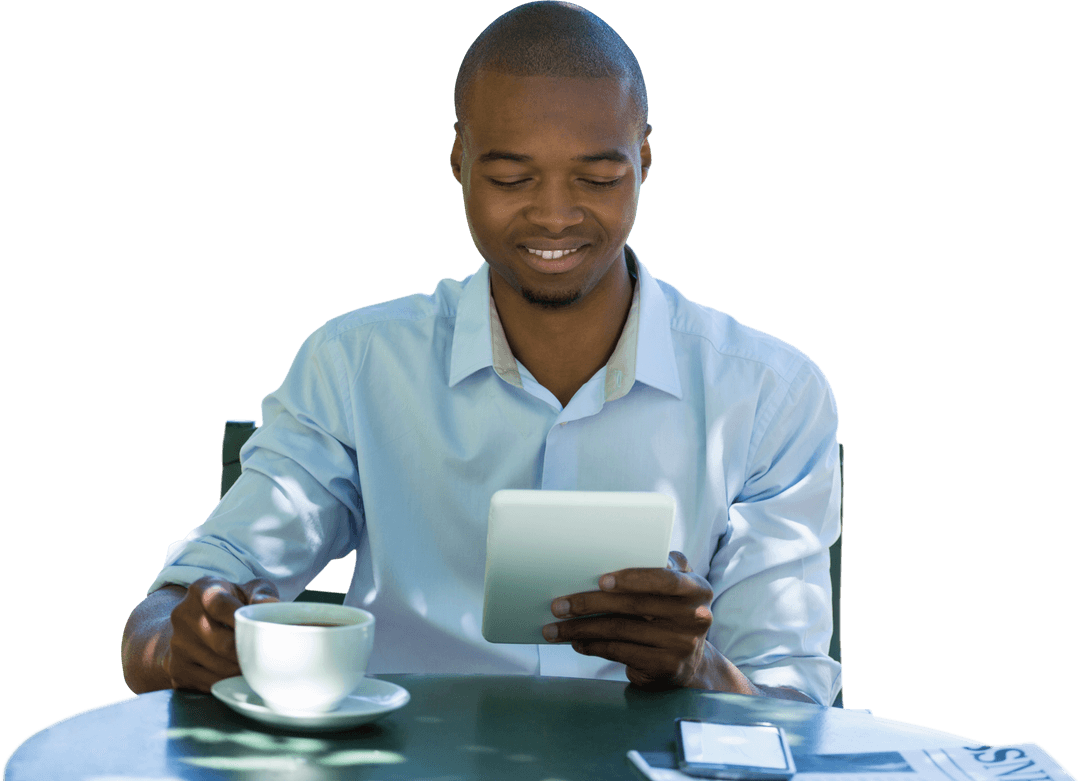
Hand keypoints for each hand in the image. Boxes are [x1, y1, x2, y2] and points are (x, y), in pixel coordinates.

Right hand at [164, 575, 278, 692]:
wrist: (194, 624)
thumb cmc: (231, 604)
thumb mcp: (248, 590)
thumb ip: (261, 595)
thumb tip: (273, 605)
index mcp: (202, 590)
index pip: (220, 605)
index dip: (242, 619)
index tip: (260, 629)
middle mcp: (183, 615)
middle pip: (222, 644)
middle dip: (249, 653)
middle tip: (268, 656)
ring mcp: (178, 644)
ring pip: (218, 667)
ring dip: (243, 671)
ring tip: (259, 666)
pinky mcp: (177, 668)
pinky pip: (209, 683)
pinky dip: (230, 683)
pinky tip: (241, 676)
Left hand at [543, 551, 714, 689]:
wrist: (689, 663)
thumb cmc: (670, 612)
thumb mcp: (674, 585)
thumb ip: (657, 566)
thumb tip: (611, 554)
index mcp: (697, 588)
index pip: (665, 579)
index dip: (632, 579)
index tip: (600, 580)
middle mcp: (695, 617)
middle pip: (633, 606)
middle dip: (589, 603)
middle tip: (558, 606)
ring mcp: (682, 645)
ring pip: (620, 631)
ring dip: (581, 629)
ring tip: (555, 628)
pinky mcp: (666, 668)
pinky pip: (620, 652)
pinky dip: (593, 646)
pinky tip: (577, 642)